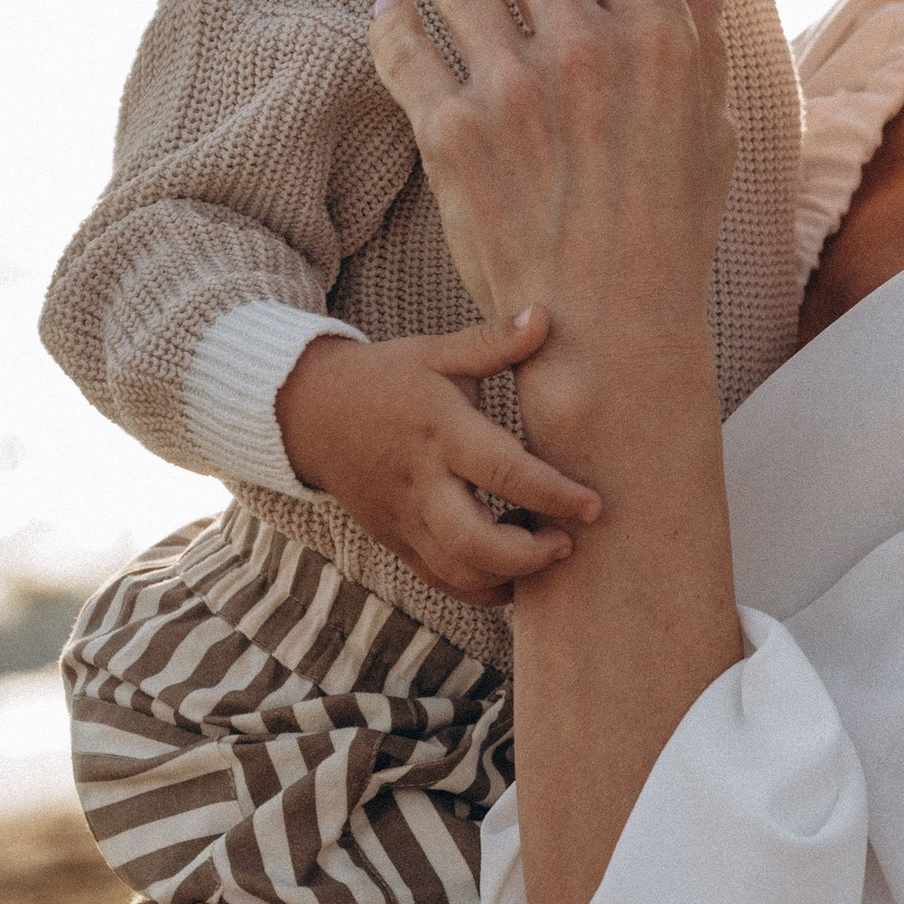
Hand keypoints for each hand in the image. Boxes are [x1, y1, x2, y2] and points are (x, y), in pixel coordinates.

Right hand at [277, 311, 601, 604]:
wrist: (310, 414)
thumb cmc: (388, 379)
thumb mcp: (436, 353)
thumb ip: (493, 342)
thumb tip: (546, 316)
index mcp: (440, 432)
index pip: (501, 470)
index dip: (552, 493)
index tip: (594, 505)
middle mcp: (421, 483)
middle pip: (473, 542)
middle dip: (529, 555)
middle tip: (569, 542)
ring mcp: (405, 519)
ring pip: (458, 571)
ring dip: (509, 574)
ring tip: (545, 551)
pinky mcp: (396, 541)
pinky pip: (441, 581)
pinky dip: (483, 587)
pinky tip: (515, 570)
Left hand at [370, 0, 734, 425]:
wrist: (609, 327)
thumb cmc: (670, 234)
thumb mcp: (711, 135)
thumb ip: (703, 52)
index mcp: (659, 37)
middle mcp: (587, 48)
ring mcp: (513, 88)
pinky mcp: (451, 131)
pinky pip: (402, 46)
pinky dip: (391, 20)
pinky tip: (390, 11)